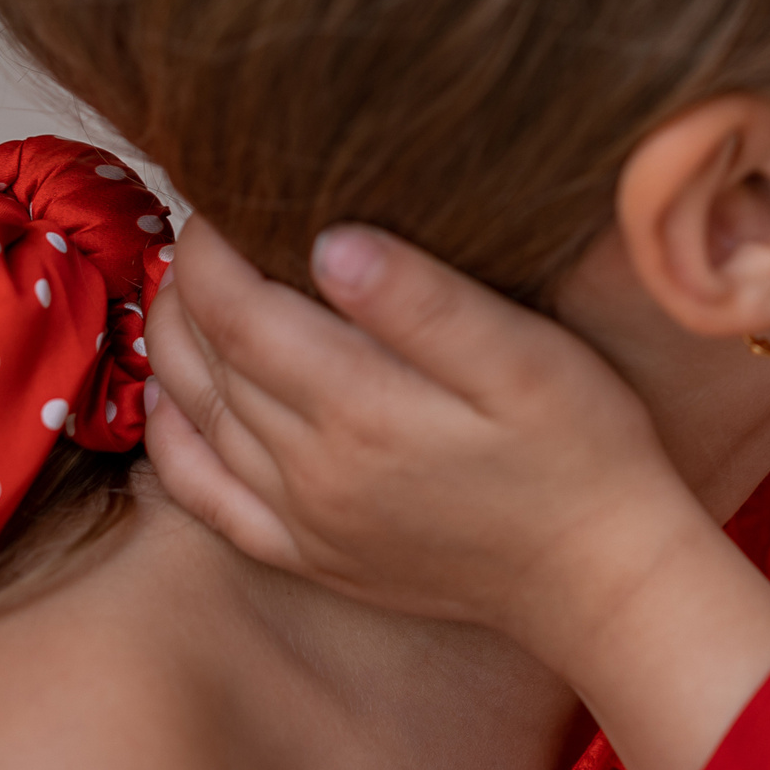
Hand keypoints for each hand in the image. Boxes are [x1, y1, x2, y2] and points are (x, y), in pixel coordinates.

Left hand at [142, 218, 769, 769]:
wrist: (598, 572)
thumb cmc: (582, 449)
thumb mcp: (527, 359)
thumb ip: (426, 302)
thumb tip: (329, 241)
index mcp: (361, 407)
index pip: (240, 311)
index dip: (213, 249)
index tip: (220, 197)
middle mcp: (312, 468)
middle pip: (208, 360)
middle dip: (191, 287)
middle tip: (203, 232)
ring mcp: (304, 519)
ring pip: (198, 419)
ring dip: (175, 349)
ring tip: (184, 293)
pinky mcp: (310, 555)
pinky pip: (206, 500)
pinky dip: (172, 444)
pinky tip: (171, 404)